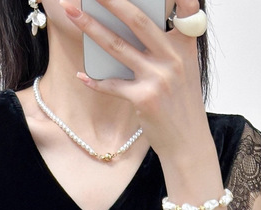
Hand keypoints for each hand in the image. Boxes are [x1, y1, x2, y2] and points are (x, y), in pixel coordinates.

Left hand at [60, 0, 208, 157]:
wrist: (188, 143)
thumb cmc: (181, 106)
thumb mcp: (183, 71)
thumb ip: (164, 48)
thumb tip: (126, 31)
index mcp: (185, 46)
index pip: (185, 7)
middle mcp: (173, 58)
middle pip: (137, 20)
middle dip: (110, 0)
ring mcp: (158, 78)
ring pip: (117, 46)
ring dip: (90, 27)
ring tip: (72, 13)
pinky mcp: (144, 99)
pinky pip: (112, 85)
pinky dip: (95, 81)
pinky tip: (81, 75)